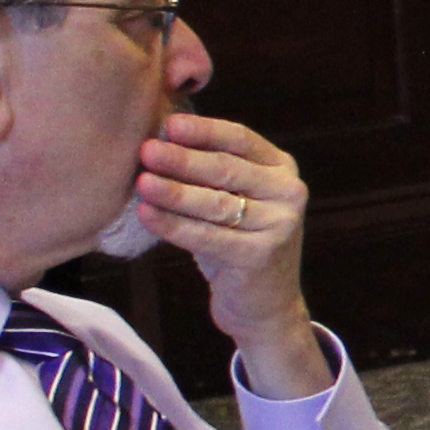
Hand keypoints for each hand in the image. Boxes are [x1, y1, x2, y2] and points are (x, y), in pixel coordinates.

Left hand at [135, 111, 324, 395]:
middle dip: (182, 159)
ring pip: (216, 203)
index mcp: (281, 169)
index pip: (240, 139)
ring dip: (174, 191)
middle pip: (226, 170)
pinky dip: (173, 225)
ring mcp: (279, 225)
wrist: (264, 304)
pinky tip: (147, 214)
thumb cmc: (236, 241)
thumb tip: (157, 136)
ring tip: (141, 182)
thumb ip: (211, 169)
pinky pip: (208, 237)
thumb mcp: (234, 198)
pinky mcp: (261, 256)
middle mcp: (288, 193)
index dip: (203, 130)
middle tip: (145, 151)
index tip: (168, 124)